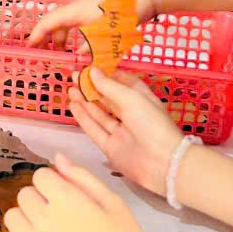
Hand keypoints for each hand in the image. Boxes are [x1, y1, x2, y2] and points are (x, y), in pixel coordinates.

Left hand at [0, 154, 162, 231]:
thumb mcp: (114, 203)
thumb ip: (82, 177)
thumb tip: (57, 158)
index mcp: (68, 199)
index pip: (40, 176)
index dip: (53, 183)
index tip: (65, 196)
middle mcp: (46, 220)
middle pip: (25, 195)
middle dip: (39, 199)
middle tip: (60, 216)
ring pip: (12, 218)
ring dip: (26, 219)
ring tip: (47, 231)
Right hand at [26, 0, 154, 49]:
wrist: (139, 0)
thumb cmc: (119, 15)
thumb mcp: (102, 36)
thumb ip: (88, 50)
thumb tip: (79, 61)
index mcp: (72, 13)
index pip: (47, 23)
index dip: (36, 35)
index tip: (30, 47)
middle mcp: (74, 10)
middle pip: (53, 24)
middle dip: (47, 39)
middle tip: (43, 53)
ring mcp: (83, 11)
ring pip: (65, 25)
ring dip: (60, 39)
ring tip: (61, 54)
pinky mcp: (92, 13)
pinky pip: (75, 26)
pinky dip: (71, 36)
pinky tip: (78, 48)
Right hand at [69, 68, 181, 195]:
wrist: (162, 163)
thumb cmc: (152, 125)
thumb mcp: (132, 98)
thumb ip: (109, 86)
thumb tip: (92, 71)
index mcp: (142, 100)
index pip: (123, 83)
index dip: (107, 75)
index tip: (90, 67)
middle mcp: (131, 114)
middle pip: (108, 98)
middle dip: (92, 88)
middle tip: (75, 77)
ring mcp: (120, 132)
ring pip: (99, 114)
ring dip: (85, 101)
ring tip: (70, 89)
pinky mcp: (110, 147)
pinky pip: (95, 129)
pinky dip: (84, 118)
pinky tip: (73, 106)